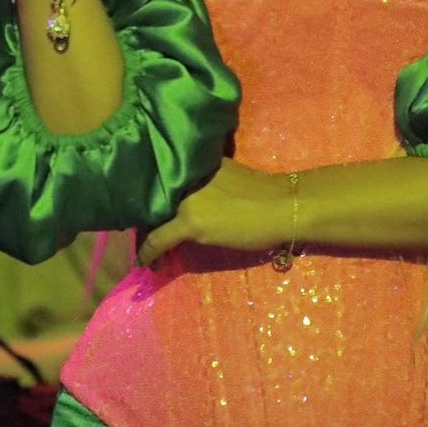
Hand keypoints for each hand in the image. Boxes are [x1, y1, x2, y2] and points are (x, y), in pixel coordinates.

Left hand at [136, 159, 290, 266]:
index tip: (149, 216)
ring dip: (146, 237)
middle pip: (153, 199)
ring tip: (147, 254)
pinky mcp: (190, 222)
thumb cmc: (264, 193)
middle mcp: (184, 176)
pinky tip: (145, 263)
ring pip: (152, 219)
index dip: (152, 201)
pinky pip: (158, 239)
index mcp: (193, 163)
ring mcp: (185, 198)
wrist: (282, 206)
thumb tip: (190, 202)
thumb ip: (203, 184)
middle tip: (144, 237)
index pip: (162, 182)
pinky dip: (149, 252)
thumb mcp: (225, 178)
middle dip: (145, 220)